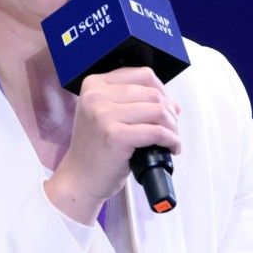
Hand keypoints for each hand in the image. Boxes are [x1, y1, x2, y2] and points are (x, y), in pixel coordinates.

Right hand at [45, 67, 180, 224]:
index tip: (165, 106)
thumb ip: (136, 104)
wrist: (79, 179)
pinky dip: (171, 140)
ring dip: (172, 126)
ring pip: (158, 110)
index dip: (161, 90)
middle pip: (153, 93)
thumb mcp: (108, 117)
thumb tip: (173, 104)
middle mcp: (96, 96)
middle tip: (171, 128)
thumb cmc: (95, 150)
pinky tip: (171, 147)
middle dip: (169, 112)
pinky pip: (157, 132)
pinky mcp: (115, 135)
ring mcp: (104, 115)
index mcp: (94, 84)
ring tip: (171, 139)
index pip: (142, 74)